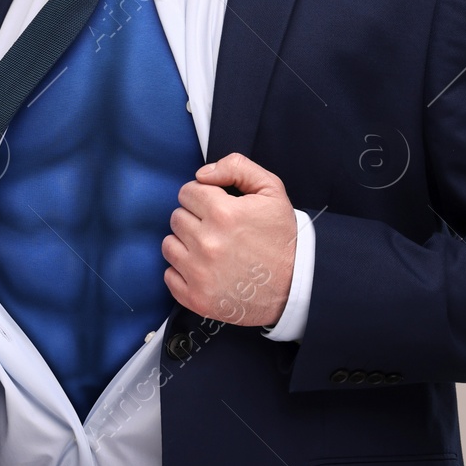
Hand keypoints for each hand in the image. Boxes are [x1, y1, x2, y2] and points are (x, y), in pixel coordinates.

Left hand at [162, 153, 297, 326]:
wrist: (296, 286)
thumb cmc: (282, 237)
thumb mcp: (271, 190)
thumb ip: (236, 167)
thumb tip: (202, 174)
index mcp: (224, 213)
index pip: (187, 192)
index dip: (202, 195)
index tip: (216, 206)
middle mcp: (208, 243)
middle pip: (177, 217)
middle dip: (194, 218)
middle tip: (217, 228)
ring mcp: (200, 273)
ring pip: (169, 244)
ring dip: (186, 243)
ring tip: (210, 248)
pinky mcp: (197, 298)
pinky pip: (169, 275)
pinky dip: (182, 271)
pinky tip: (204, 268)